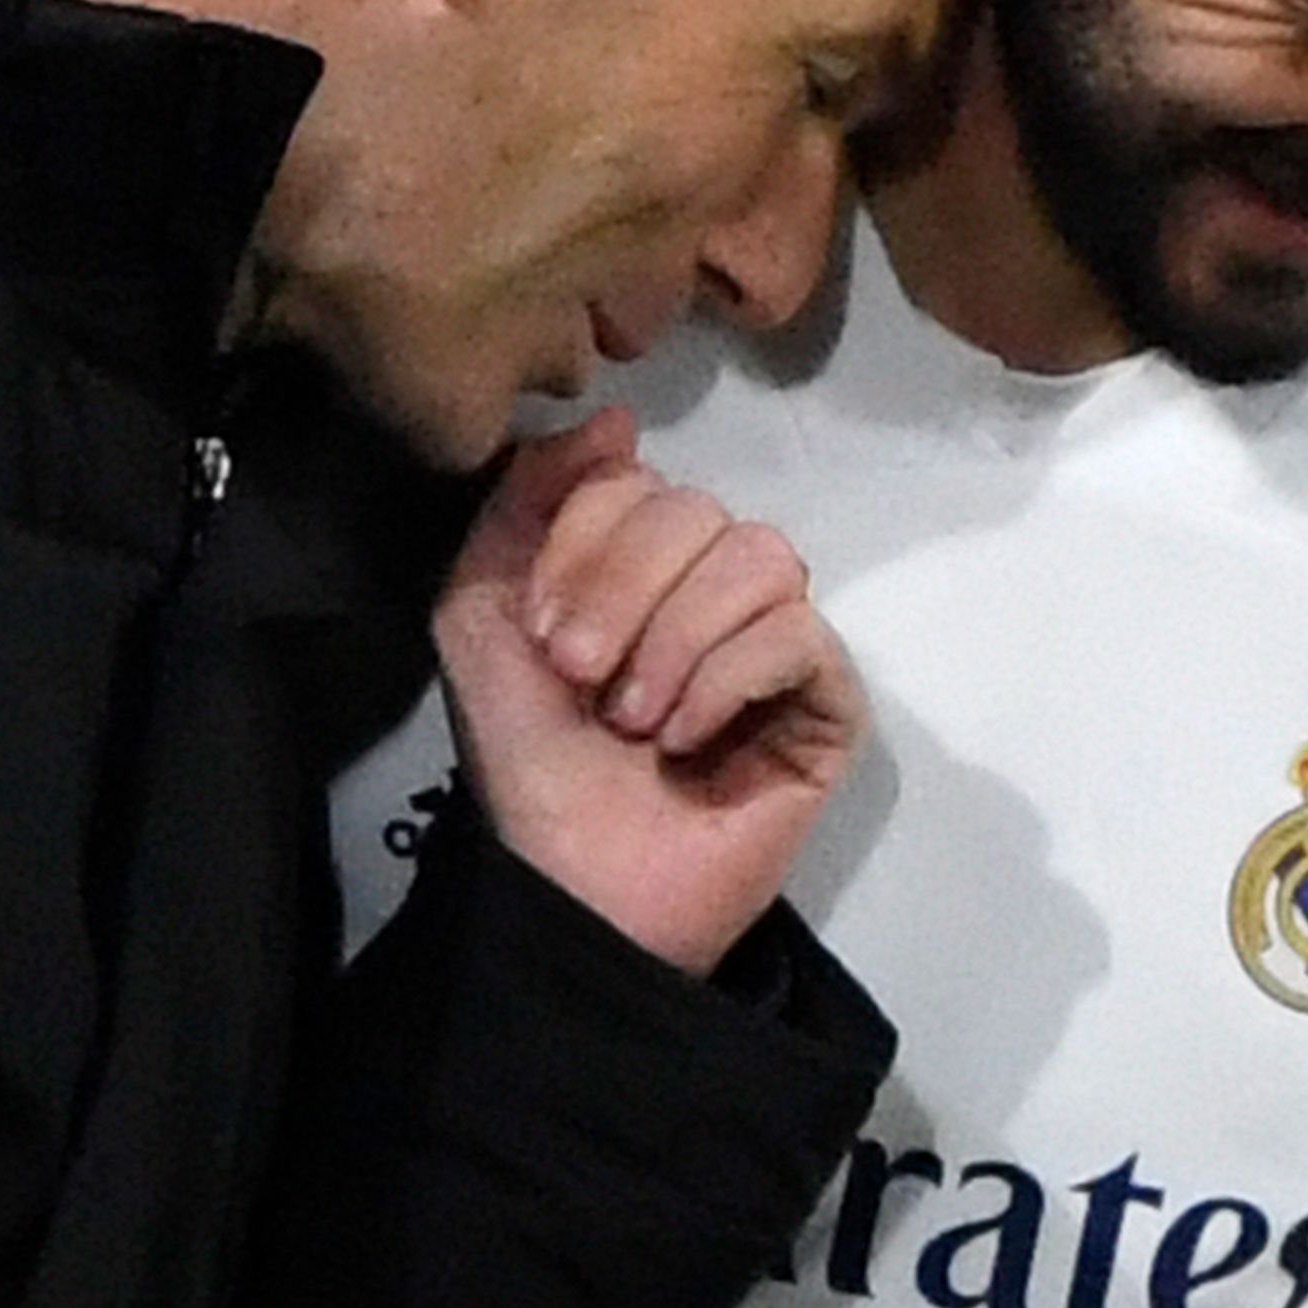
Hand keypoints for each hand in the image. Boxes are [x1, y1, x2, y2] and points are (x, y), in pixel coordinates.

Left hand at [434, 408, 860, 975]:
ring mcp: (777, 640)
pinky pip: (799, 636)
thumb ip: (522, 505)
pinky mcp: (827, 703)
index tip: (543, 635)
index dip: (583, 543)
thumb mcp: (480, 616)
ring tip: (636, 718)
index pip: (634, 480)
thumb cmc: (530, 761)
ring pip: (760, 557)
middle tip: (581, 677)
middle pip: (697, 510)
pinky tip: (685, 741)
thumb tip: (615, 420)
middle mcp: (712, 586)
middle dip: (623, 591)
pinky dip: (726, 681)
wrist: (575, 886)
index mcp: (637, 558)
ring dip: (676, 638)